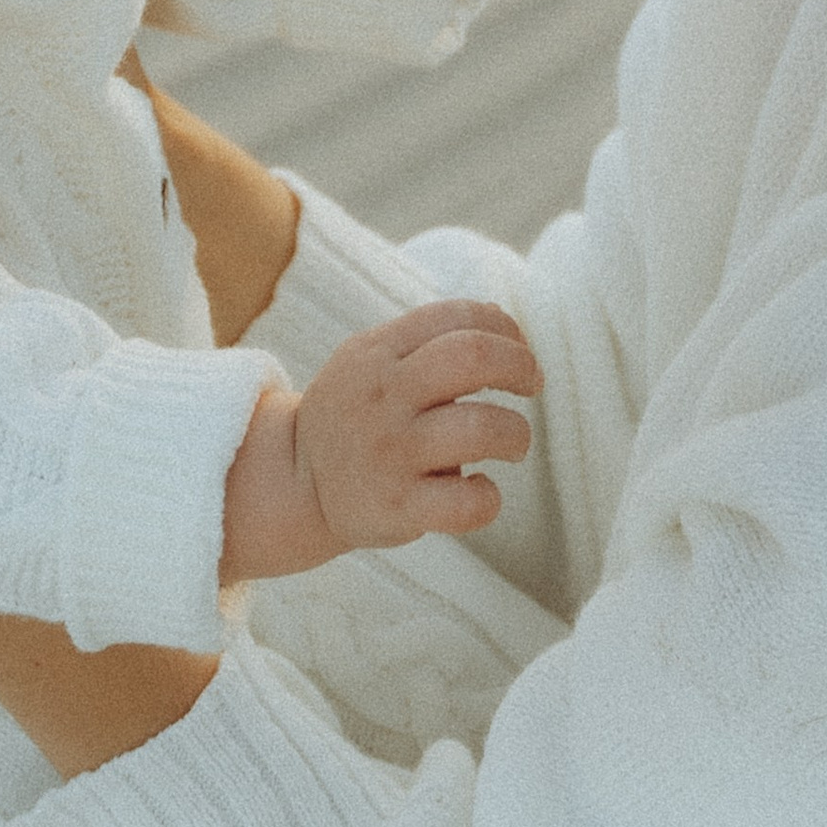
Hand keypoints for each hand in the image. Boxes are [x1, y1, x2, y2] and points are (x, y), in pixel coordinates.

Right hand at [220, 299, 541, 582]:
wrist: (295, 484)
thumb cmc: (353, 418)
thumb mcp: (369, 362)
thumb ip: (426, 340)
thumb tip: (498, 318)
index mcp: (377, 353)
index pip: (456, 318)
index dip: (504, 328)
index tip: (516, 350)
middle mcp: (383, 397)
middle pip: (473, 358)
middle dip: (521, 366)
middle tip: (530, 386)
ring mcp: (390, 453)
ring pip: (482, 428)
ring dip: (516, 434)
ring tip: (511, 444)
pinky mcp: (399, 508)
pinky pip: (467, 502)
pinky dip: (488, 497)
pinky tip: (479, 490)